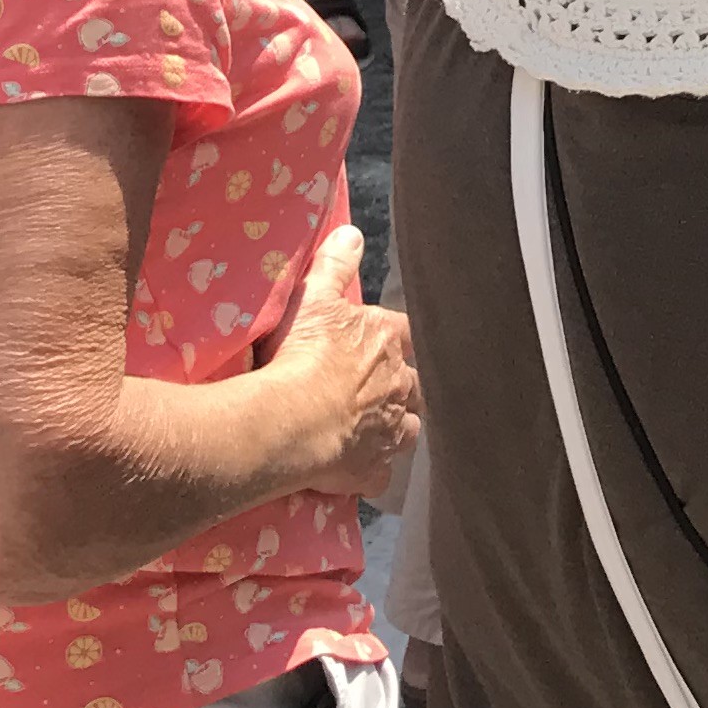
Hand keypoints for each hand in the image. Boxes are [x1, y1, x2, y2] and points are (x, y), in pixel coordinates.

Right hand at [262, 227, 420, 498]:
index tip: (389, 342)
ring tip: (377, 430)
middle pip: (417, 385)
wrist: (289, 419)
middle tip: (382, 391)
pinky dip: (373, 472)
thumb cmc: (300, 353)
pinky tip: (361, 472)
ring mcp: (389, 430)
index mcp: (388, 340)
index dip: (401, 339)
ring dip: (397, 428)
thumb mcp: (313, 298)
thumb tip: (352, 232)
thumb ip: (334, 264)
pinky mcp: (372, 469)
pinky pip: (381, 475)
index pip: (410, 333)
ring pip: (409, 429)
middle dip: (406, 387)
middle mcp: (399, 384)